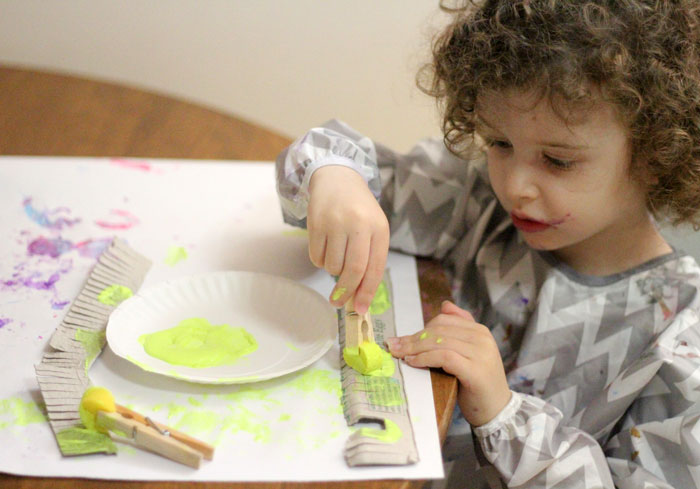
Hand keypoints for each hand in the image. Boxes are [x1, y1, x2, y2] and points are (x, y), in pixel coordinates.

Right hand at [308, 165, 389, 313]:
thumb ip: (369, 261)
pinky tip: (326, 245)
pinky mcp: (316, 222)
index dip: (366, 293)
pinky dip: (319, 260)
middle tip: (338, 302)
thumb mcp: (372, 230)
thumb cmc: (359, 211)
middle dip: (345, 291)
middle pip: (352, 270)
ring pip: (331, 266)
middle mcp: (359, 224)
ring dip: (332, 270)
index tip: (360, 310)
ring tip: (336, 254)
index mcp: (379, 228)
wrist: (338, 179)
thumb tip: (357, 297)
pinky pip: (315, 257)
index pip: (374, 268)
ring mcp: (336, 222)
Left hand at [386, 300, 511, 425]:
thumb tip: (444, 305)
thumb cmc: (477, 384)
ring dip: (414, 348)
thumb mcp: (468, 353)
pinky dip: (424, 358)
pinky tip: (412, 363)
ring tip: (399, 355)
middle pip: (439, 331)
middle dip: (412, 339)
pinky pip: (444, 357)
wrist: (497, 411)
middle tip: (392, 346)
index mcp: (480, 331)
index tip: (401, 339)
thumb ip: (458, 330)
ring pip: (439, 342)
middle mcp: (482, 338)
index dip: (420, 329)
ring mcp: (480, 353)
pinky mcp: (475, 371)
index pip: (443, 321)